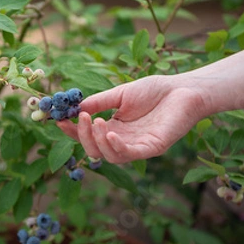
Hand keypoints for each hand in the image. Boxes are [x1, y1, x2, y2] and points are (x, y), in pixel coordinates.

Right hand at [57, 75, 207, 163]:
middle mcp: (124, 140)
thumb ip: (99, 102)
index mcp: (115, 128)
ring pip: (109, 156)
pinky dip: (116, 147)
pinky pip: (129, 154)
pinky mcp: (152, 148)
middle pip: (95, 148)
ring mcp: (138, 146)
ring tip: (96, 121)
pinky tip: (110, 133)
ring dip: (97, 141)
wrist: (184, 88)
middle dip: (82, 136)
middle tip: (80, 118)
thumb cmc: (155, 90)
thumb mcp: (120, 94)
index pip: (88, 135)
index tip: (58, 120)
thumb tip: (74, 107)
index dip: (72, 130)